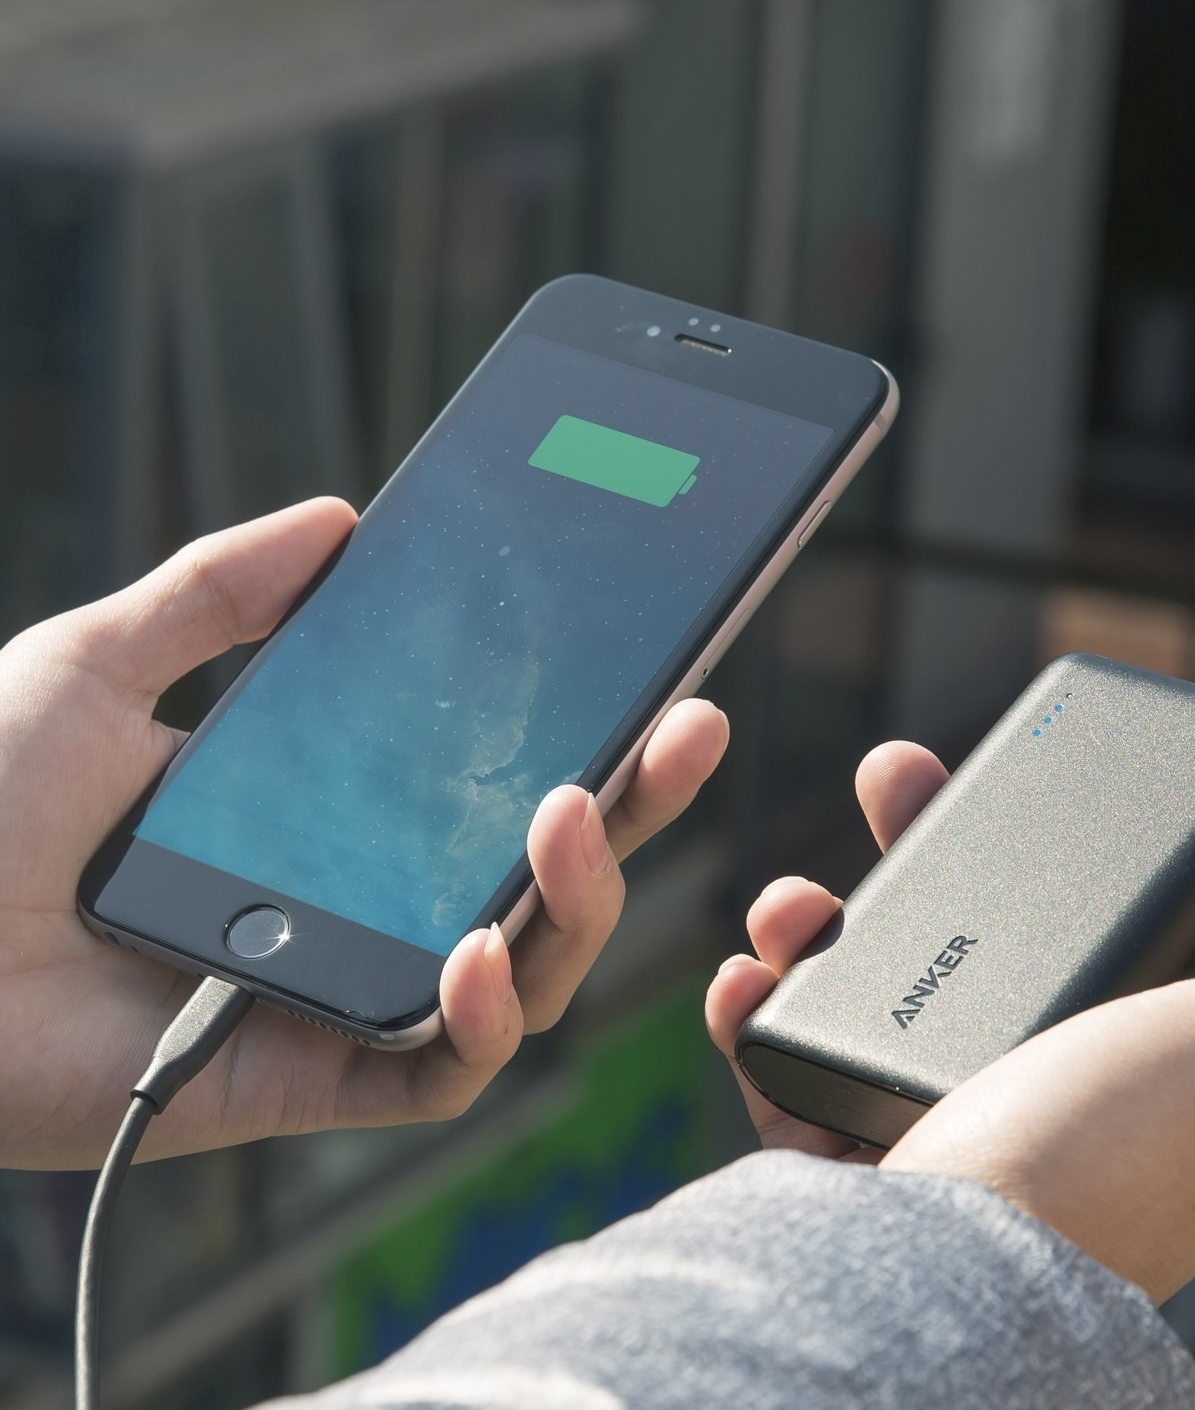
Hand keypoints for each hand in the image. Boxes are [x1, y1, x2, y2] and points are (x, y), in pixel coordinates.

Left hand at [0, 499, 728, 1168]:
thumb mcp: (103, 662)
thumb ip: (221, 591)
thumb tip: (336, 519)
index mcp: (329, 814)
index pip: (486, 779)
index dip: (582, 731)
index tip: (645, 668)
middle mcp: (359, 905)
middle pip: (538, 876)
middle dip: (635, 807)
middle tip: (689, 725)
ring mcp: (346, 993)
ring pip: (526, 976)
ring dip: (579, 901)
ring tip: (580, 811)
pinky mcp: (313, 1077)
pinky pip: (444, 1073)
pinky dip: (485, 1017)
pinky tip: (477, 948)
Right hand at [707, 742, 1194, 1302]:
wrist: (928, 1291)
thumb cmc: (1089, 1178)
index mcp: (1141, 1090)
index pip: (1109, 948)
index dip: (1064, 865)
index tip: (1018, 795)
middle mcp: (1039, 1111)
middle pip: (975, 947)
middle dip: (922, 852)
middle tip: (892, 786)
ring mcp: (940, 1132)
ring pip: (877, 992)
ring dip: (824, 924)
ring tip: (793, 902)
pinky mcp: (847, 1154)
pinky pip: (796, 1060)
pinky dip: (765, 1011)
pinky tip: (751, 978)